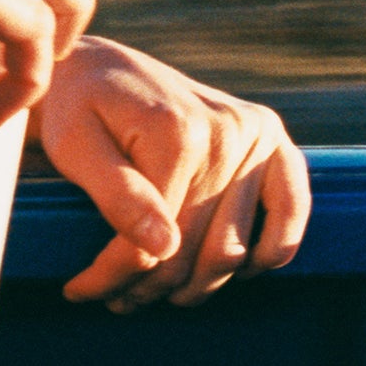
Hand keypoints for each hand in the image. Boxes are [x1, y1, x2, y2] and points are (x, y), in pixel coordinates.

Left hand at [34, 38, 309, 308]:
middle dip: (149, 286)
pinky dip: (270, 251)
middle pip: (196, 252)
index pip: (154, 241)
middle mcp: (228, 131)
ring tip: (151, 289)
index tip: (77, 291)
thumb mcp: (75, 145)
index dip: (113, 276)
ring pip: (234, 251)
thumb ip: (117, 194)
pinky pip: (291, 211)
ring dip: (197, 285)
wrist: (95, 67)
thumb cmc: (75, 107)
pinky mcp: (273, 140)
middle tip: (115, 298)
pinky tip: (234, 270)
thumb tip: (164, 246)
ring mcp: (257, 135)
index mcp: (178, 132)